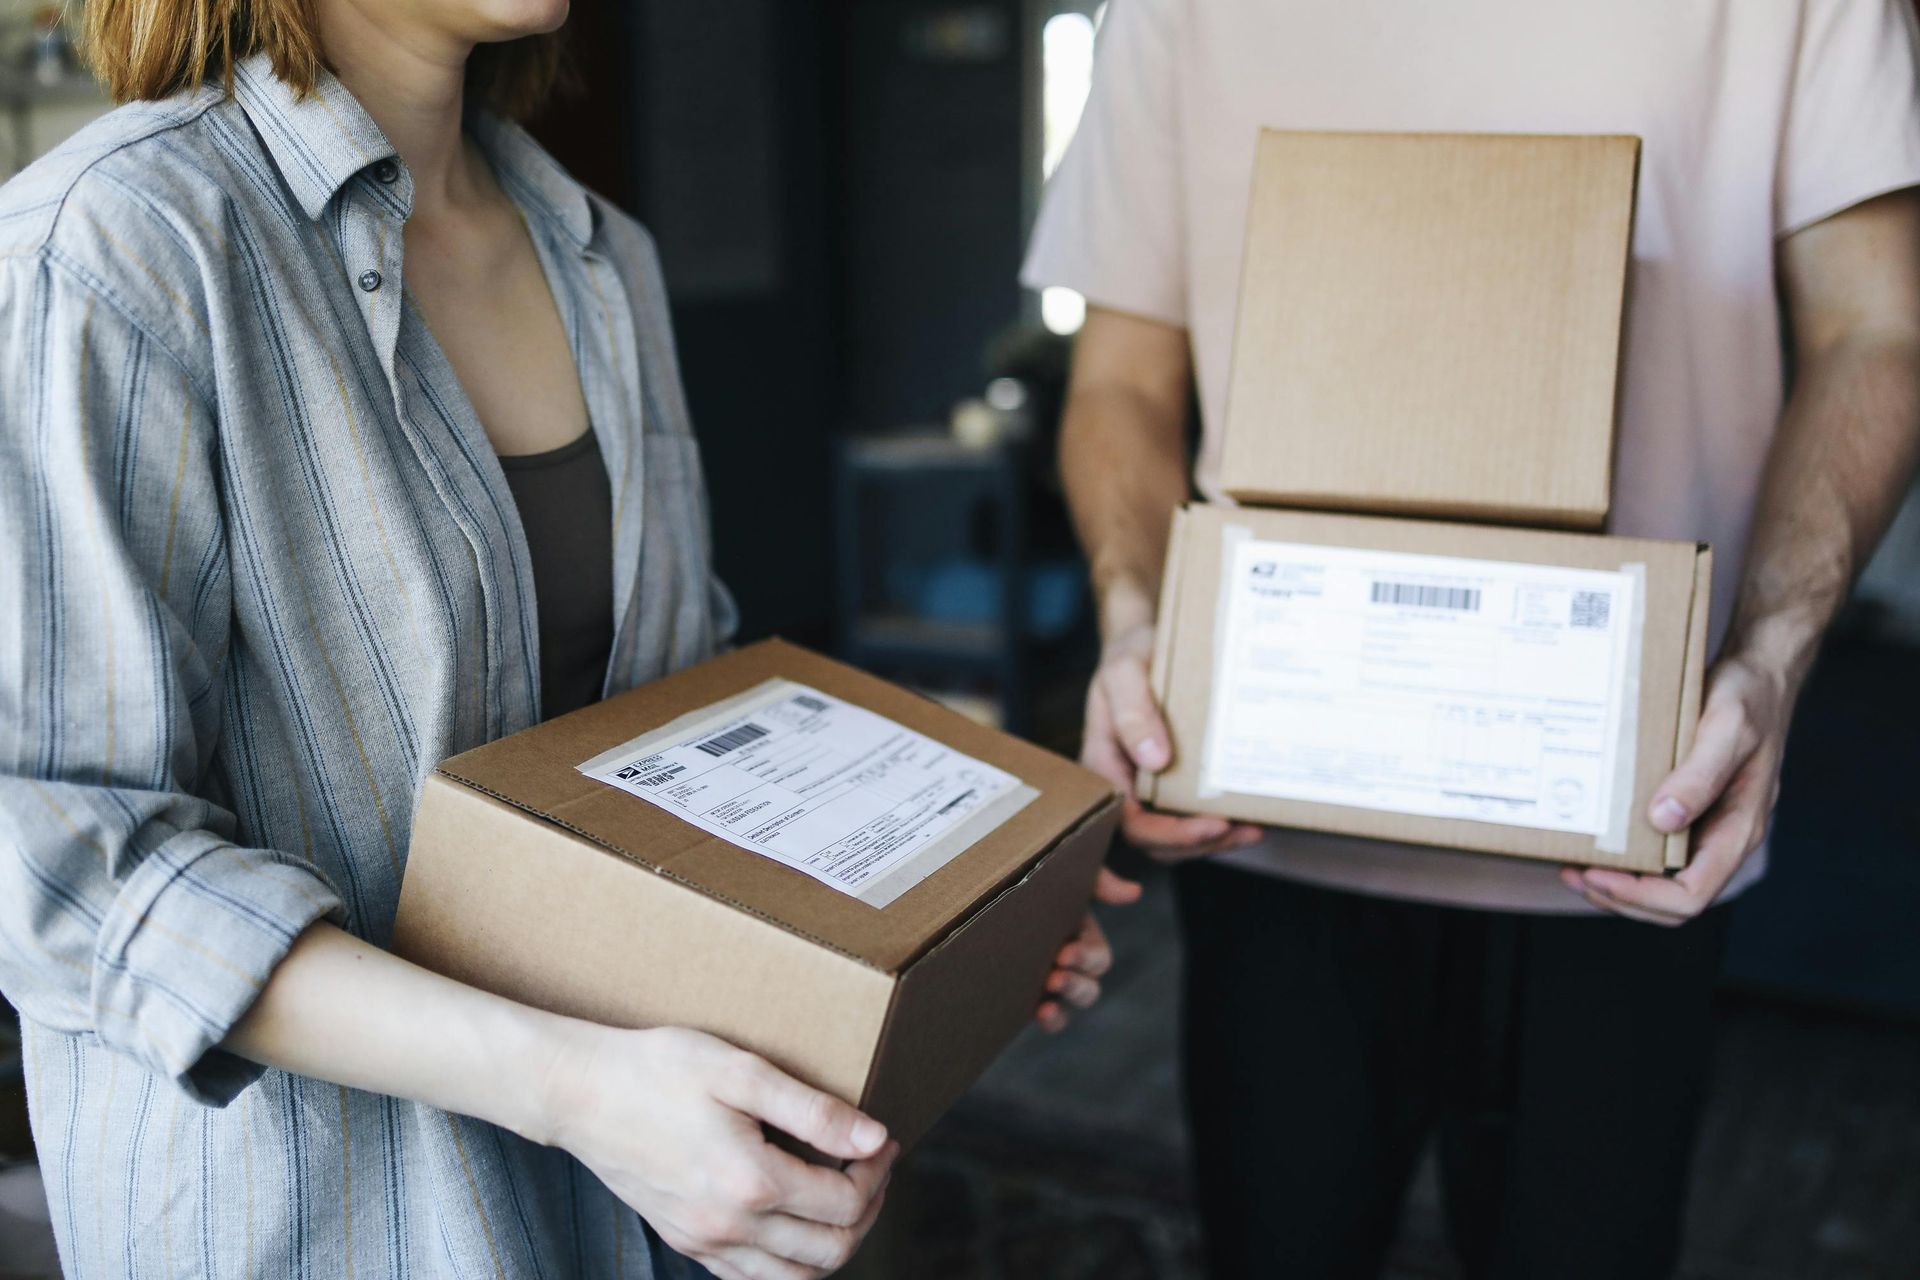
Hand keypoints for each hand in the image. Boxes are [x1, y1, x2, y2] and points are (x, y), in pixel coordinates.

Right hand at [542, 1024, 897, 1279]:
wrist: (580, 1093)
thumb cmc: (659, 1070)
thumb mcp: (742, 1072)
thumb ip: (813, 1111)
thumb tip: (874, 1138)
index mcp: (752, 1182)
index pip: (846, 1202)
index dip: (877, 1171)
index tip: (881, 1138)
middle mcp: (730, 1226)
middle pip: (832, 1249)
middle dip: (867, 1210)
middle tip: (870, 1166)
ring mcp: (705, 1241)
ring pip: (795, 1277)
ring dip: (834, 1243)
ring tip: (842, 1197)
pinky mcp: (685, 1241)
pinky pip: (751, 1279)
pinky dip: (788, 1263)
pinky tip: (793, 1222)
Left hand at [1035, 870, 1140, 1031]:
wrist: (994, 890)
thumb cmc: (1037, 877)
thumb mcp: (1069, 872)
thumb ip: (1100, 882)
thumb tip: (1134, 892)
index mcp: (1084, 937)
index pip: (1098, 957)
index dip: (1086, 957)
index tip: (1065, 952)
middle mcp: (1073, 963)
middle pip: (1090, 987)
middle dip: (1076, 984)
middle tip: (1055, 976)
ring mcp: (1053, 981)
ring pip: (1072, 1004)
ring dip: (1064, 1005)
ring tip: (1047, 1003)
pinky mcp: (1031, 994)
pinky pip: (1051, 1016)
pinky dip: (1051, 1020)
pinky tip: (1039, 1013)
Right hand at [1083, 621, 1263, 862]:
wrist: (1149, 640)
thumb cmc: (1133, 654)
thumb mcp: (1124, 670)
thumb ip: (1132, 709)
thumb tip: (1155, 759)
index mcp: (1100, 765)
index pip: (1119, 820)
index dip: (1146, 844)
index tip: (1179, 852)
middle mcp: (1124, 786)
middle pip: (1152, 839)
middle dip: (1194, 842)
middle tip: (1234, 827)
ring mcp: (1151, 789)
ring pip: (1177, 837)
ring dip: (1214, 842)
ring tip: (1253, 828)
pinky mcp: (1177, 785)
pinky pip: (1196, 817)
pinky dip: (1224, 825)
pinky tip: (1254, 818)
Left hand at [1562, 653, 1794, 924]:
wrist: (1756, 675)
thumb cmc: (1748, 699)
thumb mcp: (1726, 729)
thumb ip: (1700, 775)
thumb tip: (1663, 820)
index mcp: (1739, 830)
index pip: (1693, 894)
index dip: (1642, 896)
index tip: (1597, 874)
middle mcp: (1721, 837)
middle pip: (1672, 901)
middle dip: (1620, 897)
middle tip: (1571, 872)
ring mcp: (1704, 827)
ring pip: (1661, 881)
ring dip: (1616, 883)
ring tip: (1571, 864)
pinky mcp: (1687, 811)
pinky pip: (1655, 850)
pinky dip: (1623, 854)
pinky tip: (1593, 836)